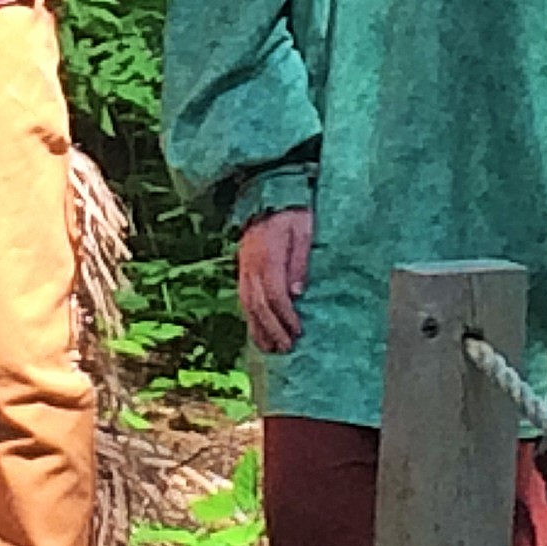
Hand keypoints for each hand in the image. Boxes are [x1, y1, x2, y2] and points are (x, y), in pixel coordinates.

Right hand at [238, 208, 312, 355]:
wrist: (269, 196)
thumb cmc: (292, 213)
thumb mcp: (303, 231)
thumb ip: (300, 262)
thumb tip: (298, 293)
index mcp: (268, 257)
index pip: (275, 295)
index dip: (286, 316)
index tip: (298, 331)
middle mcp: (252, 266)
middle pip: (259, 306)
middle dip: (272, 330)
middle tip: (286, 348)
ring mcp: (244, 268)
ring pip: (247, 305)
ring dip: (259, 329)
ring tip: (272, 349)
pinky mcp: (242, 270)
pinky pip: (242, 299)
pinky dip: (250, 319)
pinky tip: (258, 332)